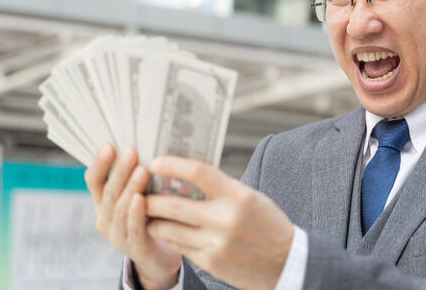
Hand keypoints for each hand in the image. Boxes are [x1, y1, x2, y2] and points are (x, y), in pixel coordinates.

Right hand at [84, 145, 181, 289]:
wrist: (158, 256)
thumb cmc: (148, 217)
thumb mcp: (136, 195)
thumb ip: (134, 176)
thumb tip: (143, 143)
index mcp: (102, 203)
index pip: (93, 181)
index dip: (99, 164)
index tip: (109, 145)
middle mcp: (105, 218)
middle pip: (108, 192)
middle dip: (119, 171)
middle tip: (131, 152)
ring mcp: (117, 235)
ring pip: (119, 209)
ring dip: (130, 188)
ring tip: (141, 171)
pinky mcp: (134, 247)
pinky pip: (133, 228)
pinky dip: (136, 213)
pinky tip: (142, 199)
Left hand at [145, 156, 293, 289]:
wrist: (286, 264)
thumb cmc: (269, 225)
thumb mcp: (250, 198)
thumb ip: (221, 189)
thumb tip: (187, 177)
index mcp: (238, 196)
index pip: (198, 173)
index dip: (173, 165)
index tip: (156, 162)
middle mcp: (225, 219)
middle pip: (174, 204)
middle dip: (150, 198)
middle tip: (139, 190)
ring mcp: (215, 243)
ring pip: (169, 229)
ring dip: (153, 220)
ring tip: (147, 212)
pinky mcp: (209, 262)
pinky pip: (180, 246)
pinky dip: (169, 236)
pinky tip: (166, 230)